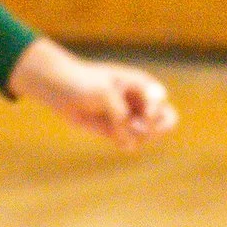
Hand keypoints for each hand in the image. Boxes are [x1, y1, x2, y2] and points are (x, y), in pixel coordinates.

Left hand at [9, 38, 175, 149]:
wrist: (59, 89)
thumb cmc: (82, 82)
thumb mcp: (103, 93)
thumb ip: (121, 114)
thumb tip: (131, 139)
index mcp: (141, 84)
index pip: (162, 100)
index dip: (155, 111)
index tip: (143, 115)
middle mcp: (140, 101)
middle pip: (167, 121)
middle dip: (155, 129)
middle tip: (138, 129)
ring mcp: (131, 117)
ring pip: (149, 136)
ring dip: (134, 136)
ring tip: (116, 128)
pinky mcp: (119, 130)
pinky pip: (132, 144)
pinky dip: (124, 142)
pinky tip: (111, 135)